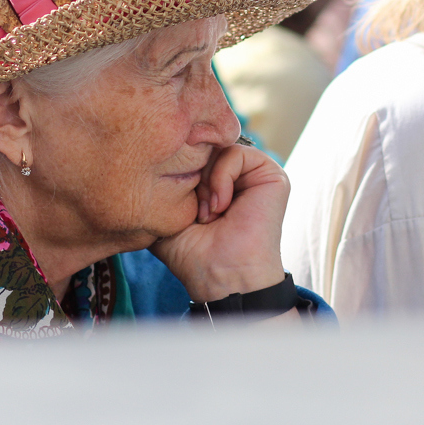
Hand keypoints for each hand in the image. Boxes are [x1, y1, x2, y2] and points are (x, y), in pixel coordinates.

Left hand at [150, 143, 287, 302]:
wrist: (223, 277)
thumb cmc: (194, 255)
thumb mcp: (165, 214)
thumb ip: (160, 186)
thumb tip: (151, 158)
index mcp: (215, 183)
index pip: (190, 152)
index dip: (177, 171)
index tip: (178, 207)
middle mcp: (236, 176)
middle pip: (203, 147)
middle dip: (192, 176)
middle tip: (196, 213)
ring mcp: (254, 175)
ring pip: (217, 148)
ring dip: (206, 181)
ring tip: (208, 213)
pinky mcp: (272, 175)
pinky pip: (235, 152)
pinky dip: (220, 177)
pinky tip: (221, 206)